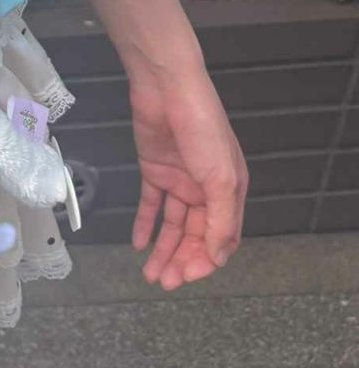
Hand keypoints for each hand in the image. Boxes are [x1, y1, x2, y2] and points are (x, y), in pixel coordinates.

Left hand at [127, 57, 247, 289]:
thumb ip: (221, 220)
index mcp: (229, 191)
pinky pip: (151, 203)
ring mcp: (179, 179)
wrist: (166, 86)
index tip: (187, 277)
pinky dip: (145, 222)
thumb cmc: (201, 127)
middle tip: (164, 281)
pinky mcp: (154, 168)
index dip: (205, 260)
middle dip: (181, 259)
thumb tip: (218, 258)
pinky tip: (138, 243)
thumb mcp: (220, 177)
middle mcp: (205, 188)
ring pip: (173, 224)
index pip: (221, 238)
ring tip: (151, 272)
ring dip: (163, 248)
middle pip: (195, 234)